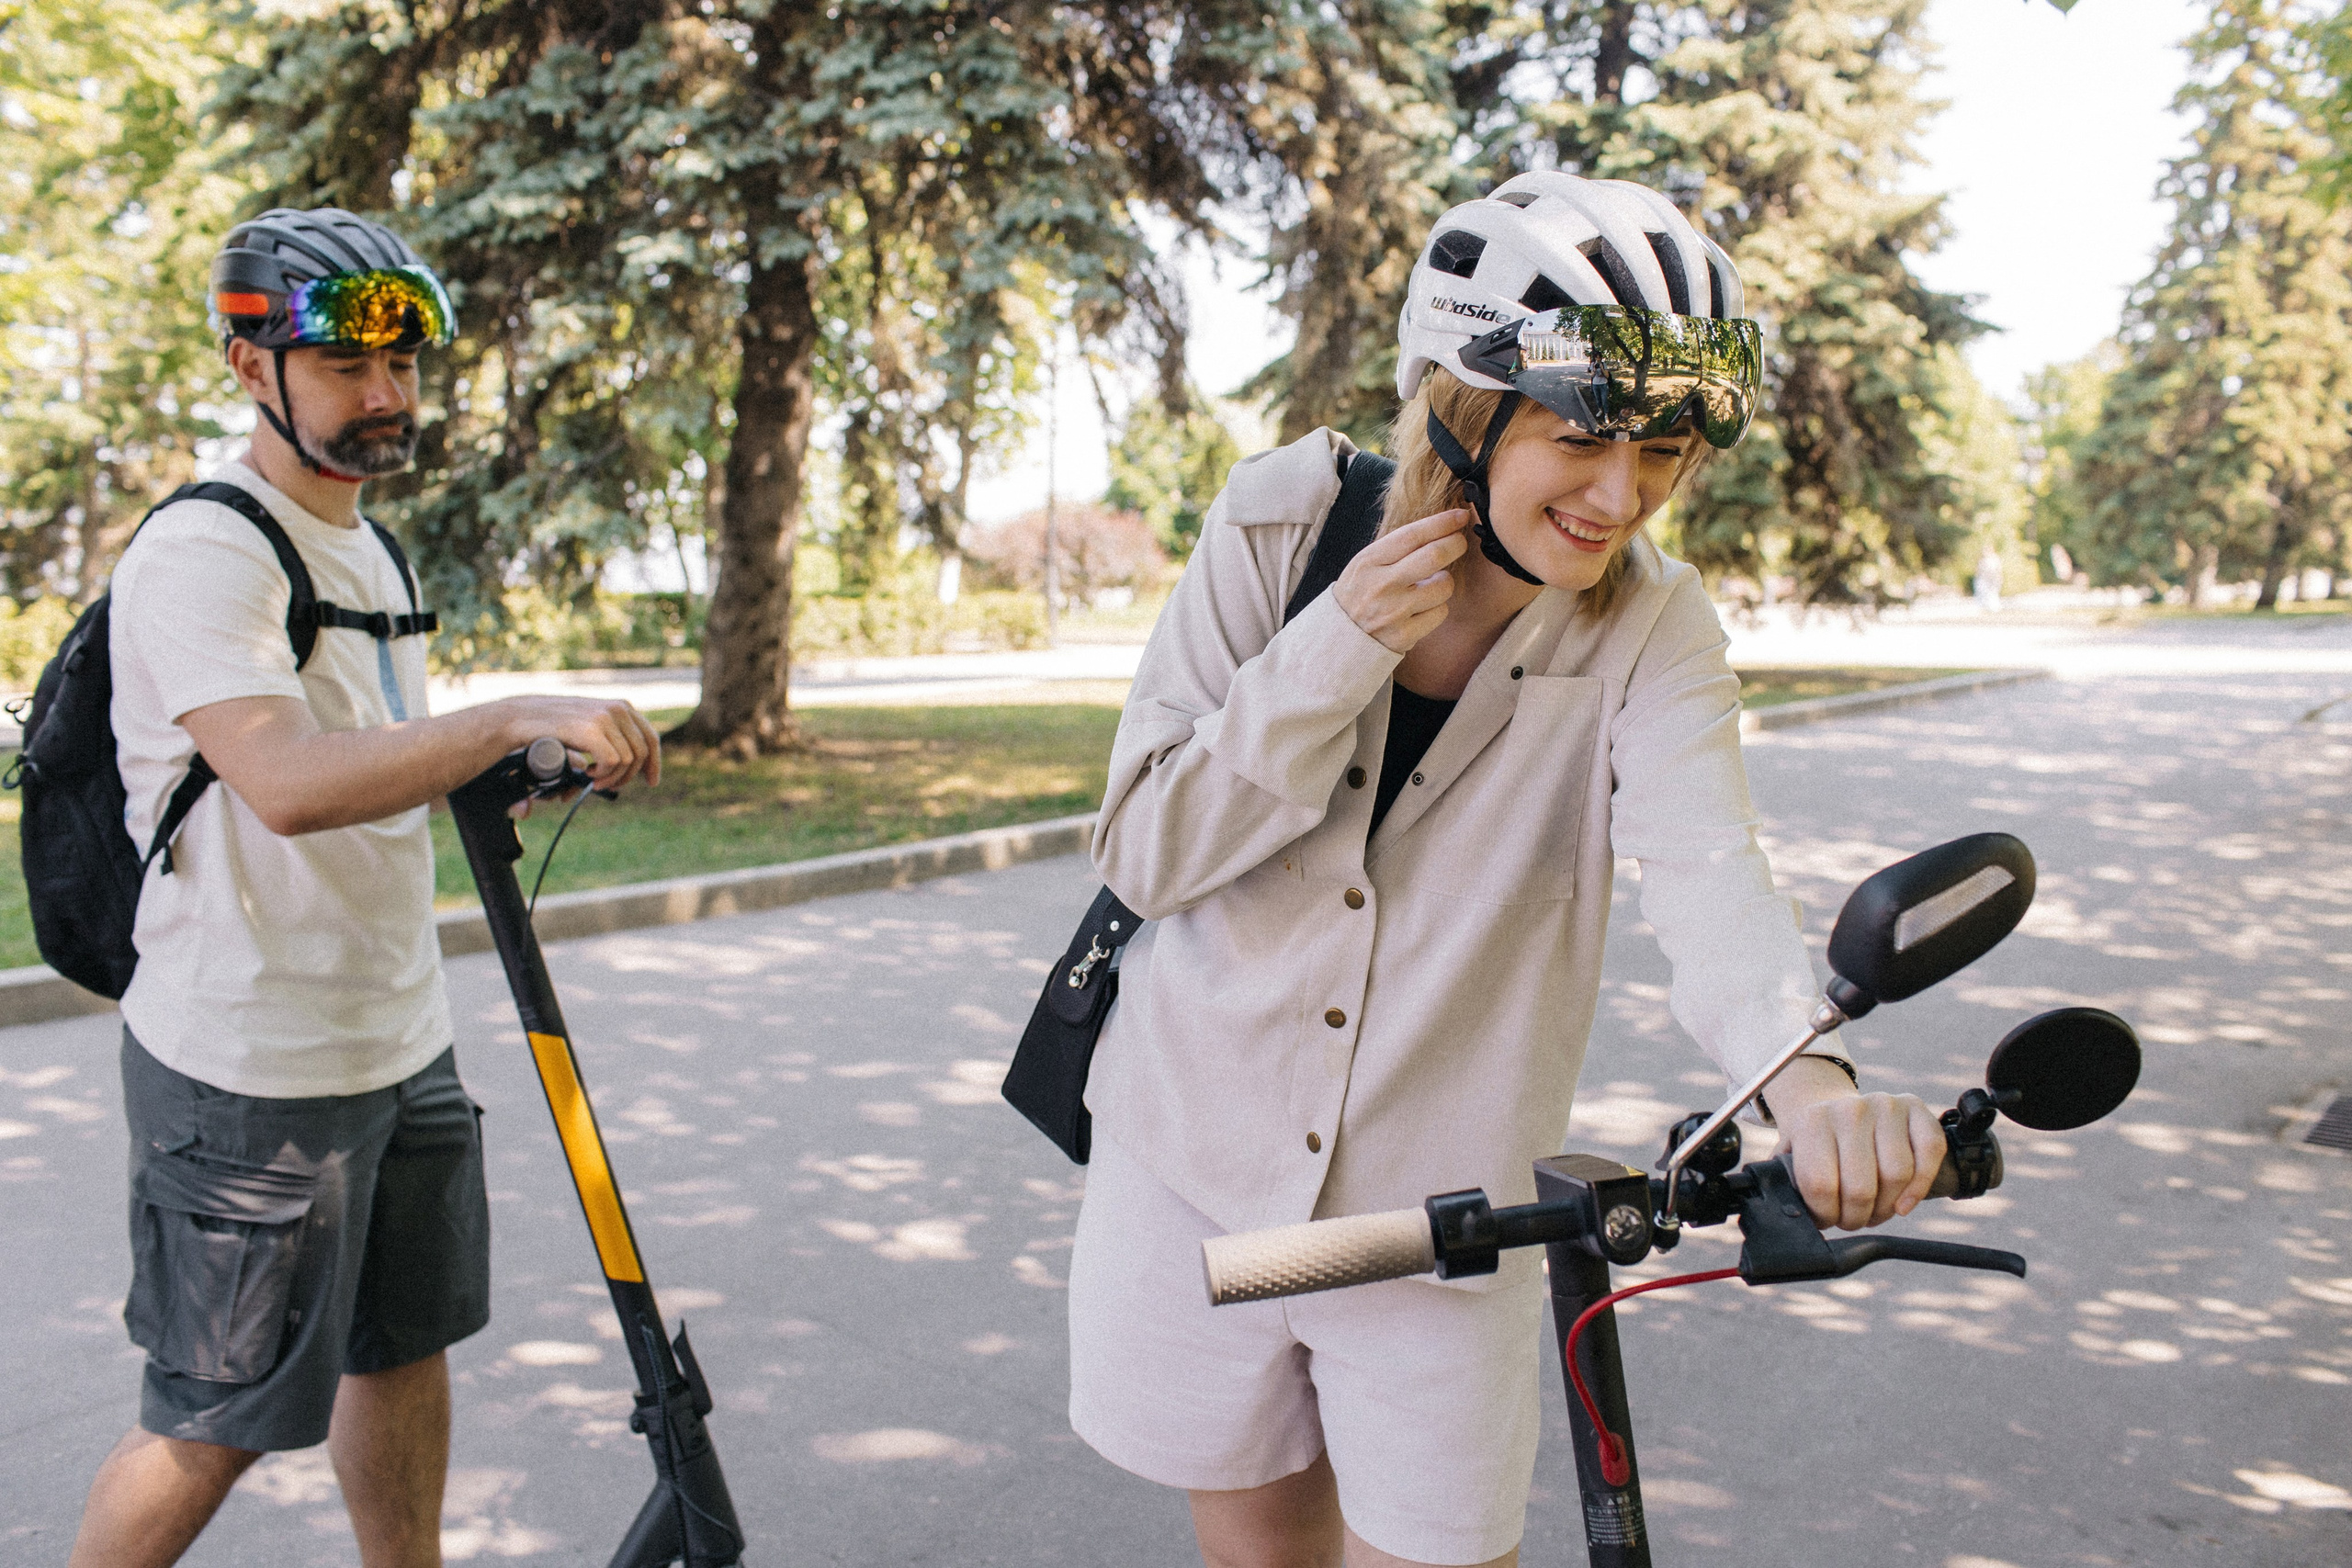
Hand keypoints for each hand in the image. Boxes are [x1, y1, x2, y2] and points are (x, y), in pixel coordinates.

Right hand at [493, 696, 661, 792]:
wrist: (521, 717)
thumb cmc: (555, 727)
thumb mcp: (588, 726)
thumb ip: (611, 736)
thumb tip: (636, 765)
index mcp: (621, 706)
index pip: (650, 737)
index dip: (654, 762)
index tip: (651, 782)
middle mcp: (618, 709)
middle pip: (642, 753)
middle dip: (629, 776)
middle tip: (608, 786)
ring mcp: (606, 717)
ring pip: (628, 761)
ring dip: (612, 777)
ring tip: (593, 780)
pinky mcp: (592, 730)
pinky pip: (613, 761)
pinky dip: (603, 774)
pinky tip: (588, 774)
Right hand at [1330, 509, 1469, 653]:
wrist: (1339, 637)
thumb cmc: (1361, 592)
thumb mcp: (1366, 563)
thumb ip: (1397, 548)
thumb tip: (1441, 528)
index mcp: (1368, 562)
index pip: (1412, 536)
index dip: (1441, 523)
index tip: (1459, 516)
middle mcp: (1381, 586)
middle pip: (1433, 557)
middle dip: (1455, 545)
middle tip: (1459, 542)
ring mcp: (1393, 612)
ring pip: (1443, 587)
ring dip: (1444, 581)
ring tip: (1430, 584)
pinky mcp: (1404, 635)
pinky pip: (1440, 612)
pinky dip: (1437, 607)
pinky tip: (1423, 608)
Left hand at [1767, 1057, 1945, 1230]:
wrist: (1836, 1109)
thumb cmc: (1815, 1144)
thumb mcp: (1789, 1158)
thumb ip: (1785, 1185)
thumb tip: (1780, 1215)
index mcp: (1811, 1122)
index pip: (1820, 1184)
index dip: (1825, 1214)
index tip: (1827, 1219)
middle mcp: (1849, 1110)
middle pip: (1860, 1187)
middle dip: (1856, 1217)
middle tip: (1852, 1220)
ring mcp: (1885, 1106)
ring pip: (1897, 1176)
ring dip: (1887, 1208)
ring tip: (1874, 1210)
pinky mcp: (1916, 1108)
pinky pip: (1930, 1153)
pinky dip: (1920, 1187)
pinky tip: (1904, 1203)